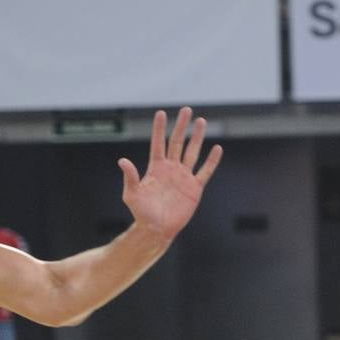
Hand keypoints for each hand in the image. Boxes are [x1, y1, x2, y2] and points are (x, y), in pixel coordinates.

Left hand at [119, 107, 222, 242]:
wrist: (157, 229)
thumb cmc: (141, 213)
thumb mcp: (132, 194)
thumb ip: (130, 177)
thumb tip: (122, 161)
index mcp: (156, 168)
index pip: (158, 143)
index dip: (159, 129)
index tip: (161, 113)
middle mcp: (171, 169)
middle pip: (177, 142)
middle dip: (181, 126)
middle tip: (186, 110)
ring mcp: (183, 177)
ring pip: (192, 152)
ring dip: (197, 137)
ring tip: (201, 121)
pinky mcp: (195, 188)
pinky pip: (205, 171)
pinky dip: (211, 161)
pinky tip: (217, 148)